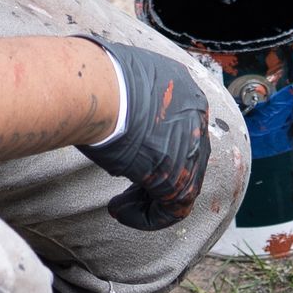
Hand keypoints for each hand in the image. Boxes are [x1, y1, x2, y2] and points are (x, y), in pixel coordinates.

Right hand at [77, 36, 212, 227]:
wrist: (102, 90)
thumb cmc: (97, 77)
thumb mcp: (115, 76)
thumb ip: (122, 93)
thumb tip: (103, 100)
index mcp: (181, 85)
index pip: (176, 123)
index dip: (152, 144)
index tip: (127, 154)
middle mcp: (195, 115)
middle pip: (183, 154)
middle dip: (153, 174)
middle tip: (126, 186)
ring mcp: (192, 148)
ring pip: (179, 184)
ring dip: (146, 200)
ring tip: (118, 207)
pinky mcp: (180, 179)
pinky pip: (171, 208)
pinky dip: (145, 217)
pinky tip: (118, 211)